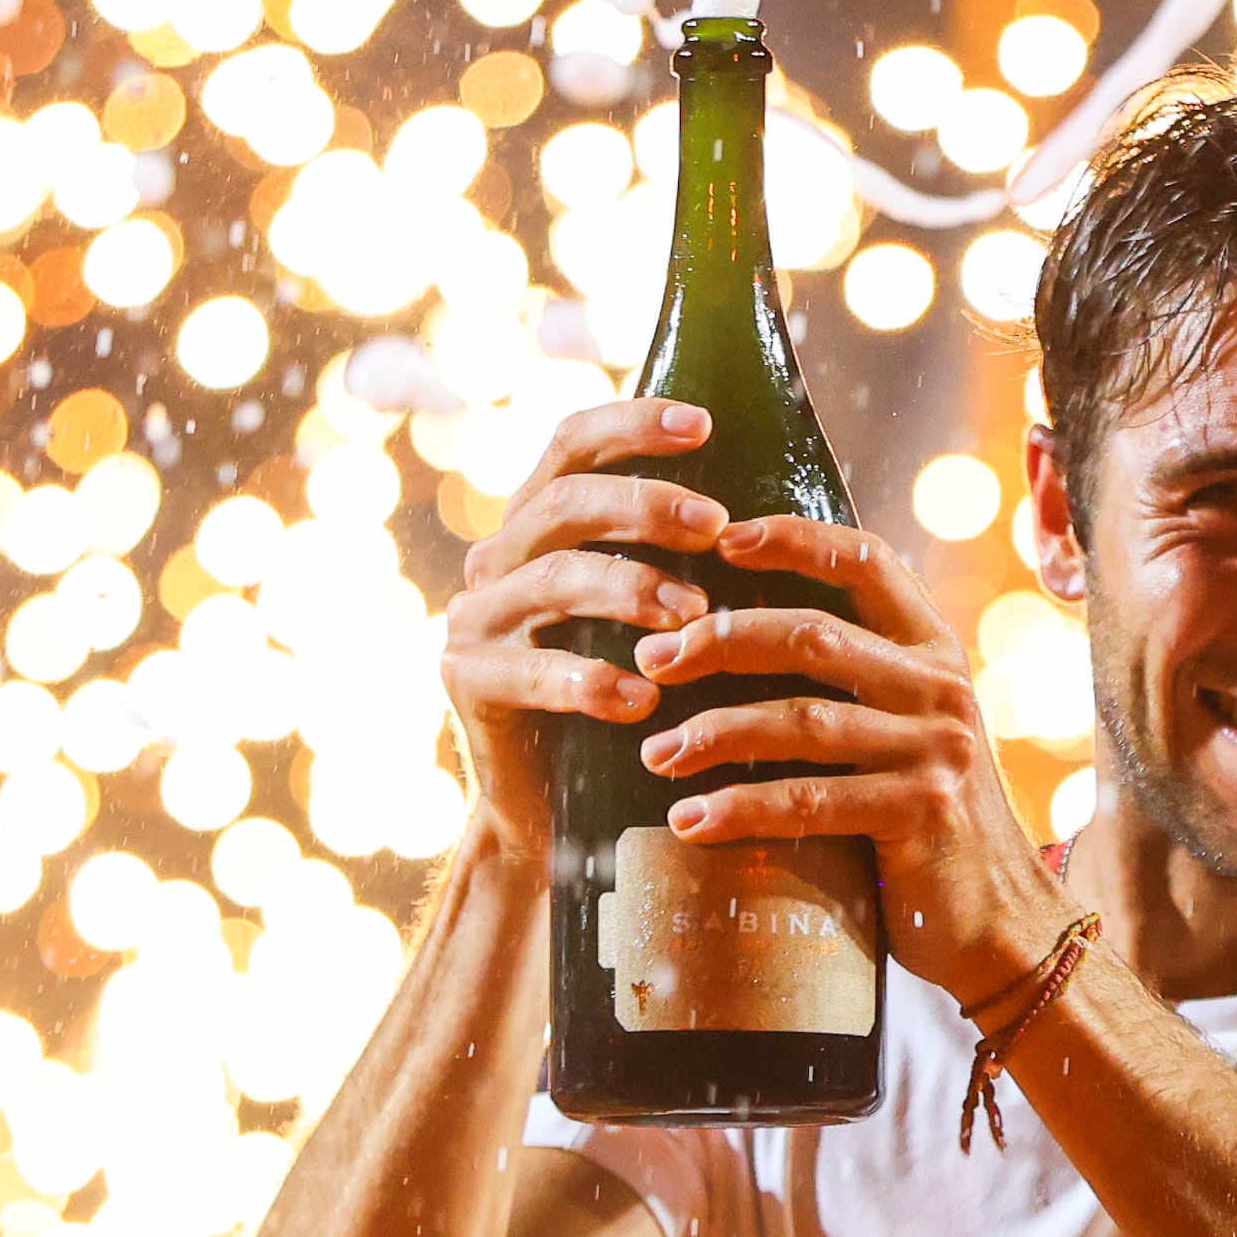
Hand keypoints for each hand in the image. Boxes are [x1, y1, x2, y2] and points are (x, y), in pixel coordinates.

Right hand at [442, 397, 728, 862]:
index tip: (704, 422)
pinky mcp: (466, 680)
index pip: (573, 446)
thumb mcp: (651, 620)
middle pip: (565, 501)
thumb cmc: (627, 702)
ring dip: (632, 589)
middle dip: (646, 505)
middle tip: (715, 527)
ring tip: (695, 615)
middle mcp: (496, 559)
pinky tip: (644, 698)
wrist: (555, 813)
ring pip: (556, 576)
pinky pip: (533, 669)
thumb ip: (679, 560)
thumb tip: (770, 506)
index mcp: (538, 525)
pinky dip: (592, 681)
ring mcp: (474, 618)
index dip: (633, 425)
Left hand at [631, 513, 1074, 1010]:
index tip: (723, 536)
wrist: (1003, 923)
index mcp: (936, 653)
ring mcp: (936, 750)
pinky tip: (688, 820)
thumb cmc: (931, 828)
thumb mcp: (909, 736)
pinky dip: (740, 809)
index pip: (866, 561)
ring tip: (654, 752)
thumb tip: (744, 643)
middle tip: (653, 658)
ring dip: (714, 732)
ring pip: (801, 719)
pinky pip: (809, 801)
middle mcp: (942, 689)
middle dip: (720, 640)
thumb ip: (859, 686)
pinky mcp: (920, 813)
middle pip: (813, 634)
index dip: (794, 538)